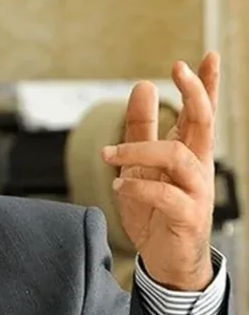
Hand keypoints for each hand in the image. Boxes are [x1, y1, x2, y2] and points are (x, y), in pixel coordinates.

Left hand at [101, 52, 219, 290]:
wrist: (165, 258)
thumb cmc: (155, 209)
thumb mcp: (141, 163)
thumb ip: (141, 127)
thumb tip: (145, 86)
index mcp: (188, 152)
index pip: (202, 113)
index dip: (206, 85)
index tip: (206, 56)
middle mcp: (198, 167)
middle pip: (204, 124)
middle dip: (194, 94)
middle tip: (176, 69)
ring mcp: (197, 192)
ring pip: (179, 157)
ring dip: (139, 150)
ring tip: (108, 154)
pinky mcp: (187, 216)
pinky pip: (166, 195)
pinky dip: (138, 187)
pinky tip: (118, 185)